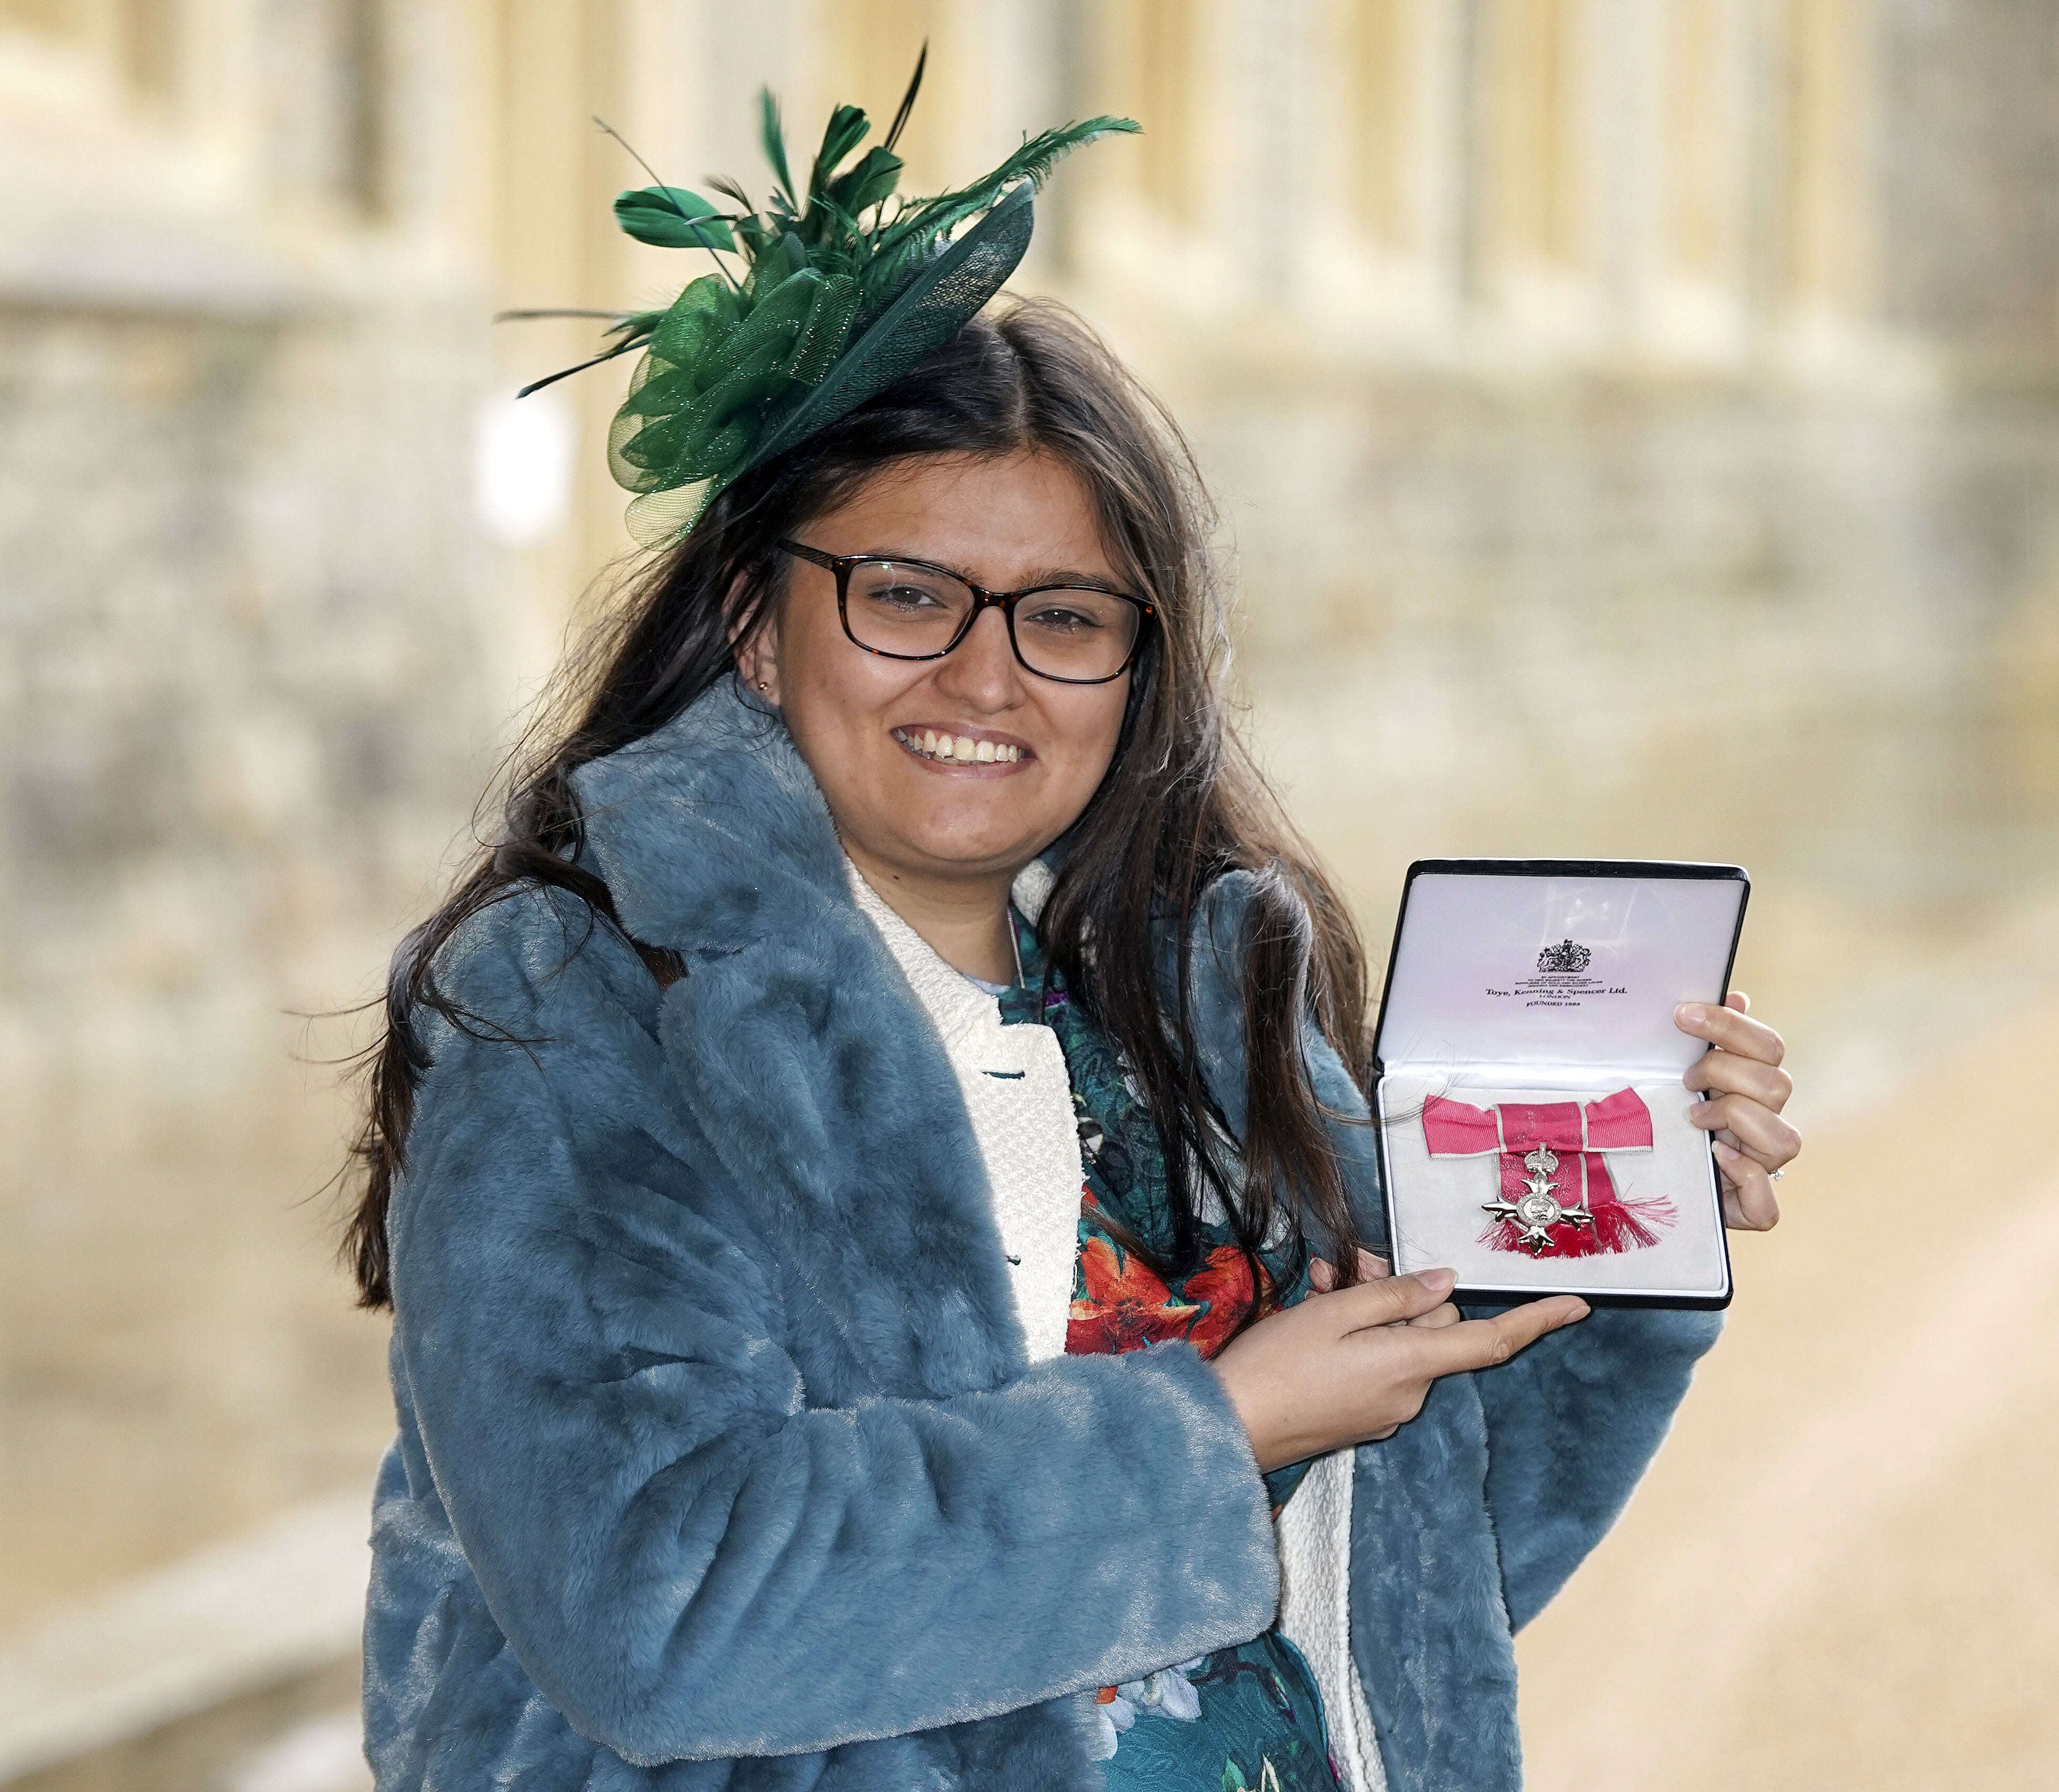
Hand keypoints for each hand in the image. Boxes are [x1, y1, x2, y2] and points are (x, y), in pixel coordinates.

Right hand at [1210, 1267, 1589, 1470]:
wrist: (1227, 1430)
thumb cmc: (1275, 1367)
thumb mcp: (1331, 1314)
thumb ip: (1392, 1298)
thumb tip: (1444, 1285)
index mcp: (1409, 1367)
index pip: (1489, 1342)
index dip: (1537, 1322)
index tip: (1577, 1305)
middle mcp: (1409, 1395)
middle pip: (1432, 1328)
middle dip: (1400, 1293)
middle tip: (1347, 1266)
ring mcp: (1385, 1411)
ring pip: (1400, 1343)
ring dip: (1369, 1311)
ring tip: (1319, 1286)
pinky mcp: (1362, 1418)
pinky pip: (1378, 1365)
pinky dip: (1356, 1338)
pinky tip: (1314, 1321)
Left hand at [1676, 991, 1797, 1230]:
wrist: (1655, 1182)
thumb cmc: (1666, 1120)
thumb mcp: (1674, 1078)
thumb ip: (1707, 1041)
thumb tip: (1738, 996)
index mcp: (1755, 1088)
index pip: (1768, 1046)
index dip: (1728, 1026)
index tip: (1681, 1015)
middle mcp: (1767, 1125)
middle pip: (1777, 1085)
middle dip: (1723, 1072)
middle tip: (1685, 1079)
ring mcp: (1763, 1168)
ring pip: (1784, 1139)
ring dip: (1734, 1119)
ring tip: (1693, 1118)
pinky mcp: (1750, 1210)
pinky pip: (1767, 1204)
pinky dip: (1746, 1179)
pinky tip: (1718, 1159)